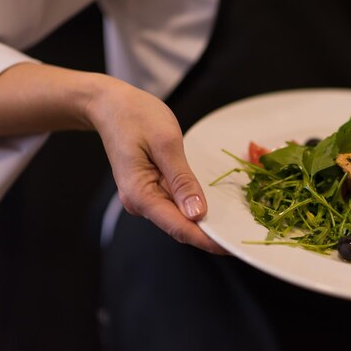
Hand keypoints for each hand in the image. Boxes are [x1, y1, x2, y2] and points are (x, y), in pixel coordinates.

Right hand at [86, 78, 225, 252]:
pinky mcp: (150, 189)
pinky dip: (194, 205)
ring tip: (234, 221)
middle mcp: (139, 202)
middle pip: (179, 226)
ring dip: (204, 220)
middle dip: (210, 233)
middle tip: (241, 234)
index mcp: (139, 194)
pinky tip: (215, 203)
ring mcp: (143, 198)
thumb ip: (182, 179)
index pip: (178, 227)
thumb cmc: (136, 116)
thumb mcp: (165, 143)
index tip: (232, 246)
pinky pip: (175, 204)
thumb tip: (197, 213)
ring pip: (178, 217)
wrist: (110, 105)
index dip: (207, 240)